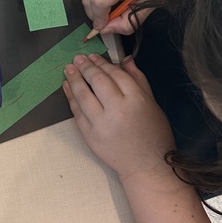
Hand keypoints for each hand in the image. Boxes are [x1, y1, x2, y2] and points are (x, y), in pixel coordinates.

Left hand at [62, 53, 174, 181]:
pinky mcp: (90, 135)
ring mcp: (101, 124)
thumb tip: (125, 59)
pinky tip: (67, 87)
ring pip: (83, 95)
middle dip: (86, 67)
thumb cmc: (153, 134)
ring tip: (69, 69)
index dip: (102, 63)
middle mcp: (117, 110)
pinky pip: (77, 112)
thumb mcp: (152, 104)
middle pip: (97, 81)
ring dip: (74, 79)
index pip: (115, 74)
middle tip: (78, 58)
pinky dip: (71, 98)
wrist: (146, 166)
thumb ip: (138, 80)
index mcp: (136, 100)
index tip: (94, 56)